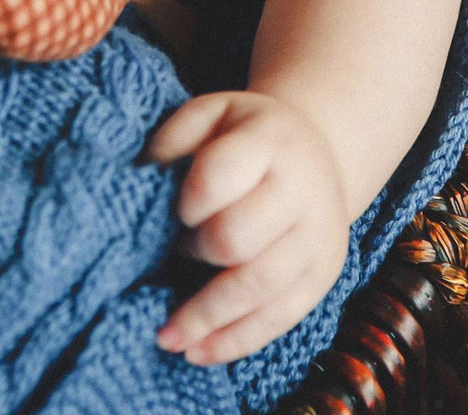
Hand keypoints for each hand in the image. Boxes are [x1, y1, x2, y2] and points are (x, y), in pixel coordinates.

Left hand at [144, 91, 348, 365]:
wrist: (318, 152)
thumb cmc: (248, 138)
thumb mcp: (214, 114)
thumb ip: (175, 134)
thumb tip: (144, 173)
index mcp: (270, 140)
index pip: (222, 175)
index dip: (189, 201)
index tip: (176, 211)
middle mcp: (302, 189)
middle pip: (238, 240)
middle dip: (196, 253)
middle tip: (177, 251)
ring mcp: (318, 237)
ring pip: (259, 289)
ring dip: (207, 318)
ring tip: (166, 338)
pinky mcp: (323, 276)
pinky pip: (279, 319)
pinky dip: (235, 341)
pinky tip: (198, 352)